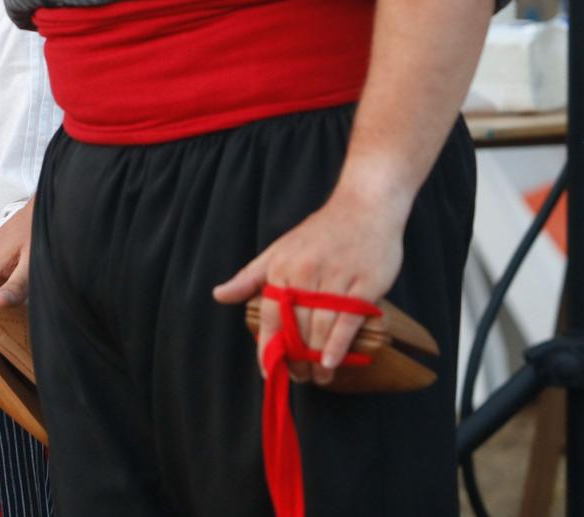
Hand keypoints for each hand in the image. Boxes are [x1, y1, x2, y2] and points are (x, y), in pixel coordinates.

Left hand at [213, 186, 408, 385]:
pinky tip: (332, 363)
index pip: (269, 316)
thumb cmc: (320, 233)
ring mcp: (336, 279)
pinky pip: (347, 320)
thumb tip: (219, 295)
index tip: (269, 371)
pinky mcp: (364, 283)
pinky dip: (338, 345)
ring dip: (316, 359)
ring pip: (320, 328)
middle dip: (295, 359)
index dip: (268, 348)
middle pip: (295, 328)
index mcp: (282, 267)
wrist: (364, 207)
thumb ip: (250, 277)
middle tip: (298, 377)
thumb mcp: (278, 250)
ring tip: (318, 377)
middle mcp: (306, 273)